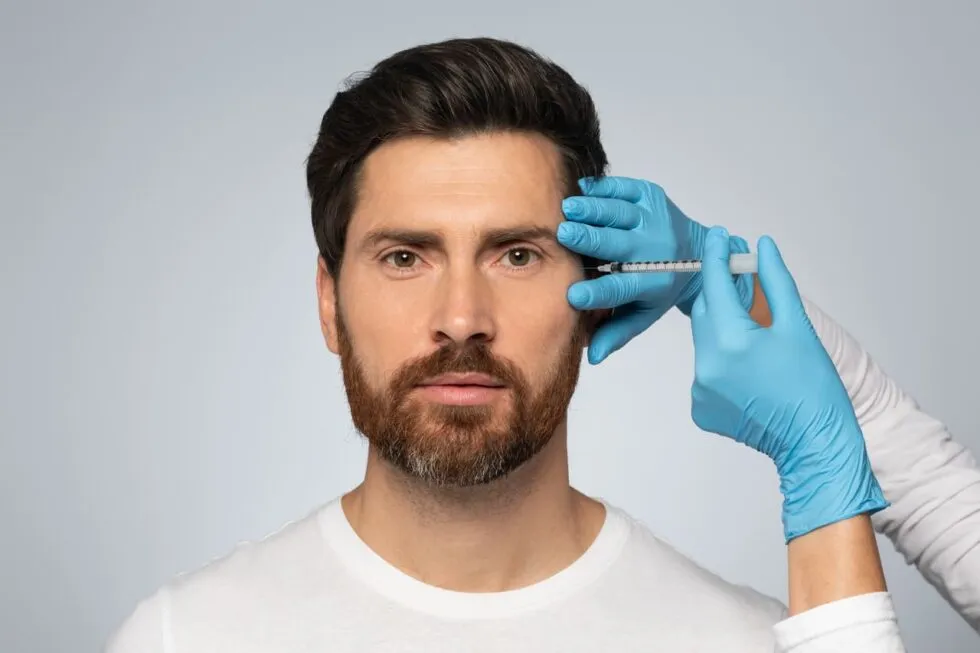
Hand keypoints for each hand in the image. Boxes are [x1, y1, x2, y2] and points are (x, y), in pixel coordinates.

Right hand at [557, 176, 754, 363]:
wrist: (697, 252)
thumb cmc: (662, 286)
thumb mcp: (643, 314)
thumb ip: (616, 333)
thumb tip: (592, 356)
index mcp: (653, 283)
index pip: (623, 290)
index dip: (599, 295)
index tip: (573, 296)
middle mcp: (657, 250)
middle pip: (619, 244)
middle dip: (590, 239)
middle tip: (563, 234)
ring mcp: (656, 219)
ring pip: (621, 212)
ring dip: (594, 209)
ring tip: (567, 207)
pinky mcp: (652, 197)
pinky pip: (626, 189)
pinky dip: (603, 188)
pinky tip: (582, 190)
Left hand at [689, 227, 887, 541]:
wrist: (814, 445)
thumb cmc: (814, 388)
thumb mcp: (798, 327)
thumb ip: (775, 282)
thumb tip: (762, 247)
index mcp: (730, 341)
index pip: (714, 284)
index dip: (715, 256)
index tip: (718, 236)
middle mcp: (706, 365)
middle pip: (705, 313)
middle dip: (720, 293)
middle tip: (738, 277)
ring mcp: (699, 388)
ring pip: (705, 342)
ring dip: (723, 330)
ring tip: (756, 338)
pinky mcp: (699, 408)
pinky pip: (706, 370)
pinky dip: (722, 361)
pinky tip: (749, 370)